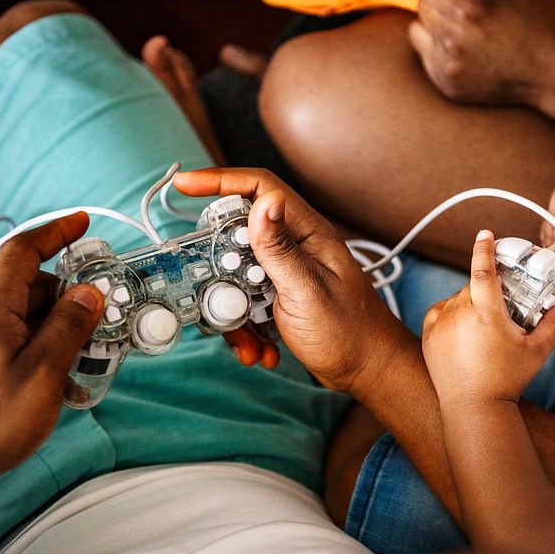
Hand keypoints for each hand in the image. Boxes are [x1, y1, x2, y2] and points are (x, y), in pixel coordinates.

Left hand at [0, 214, 104, 488]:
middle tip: (99, 332)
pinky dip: (32, 348)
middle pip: (31, 290)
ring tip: (74, 371)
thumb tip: (90, 293)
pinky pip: (4, 339)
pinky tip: (47, 381)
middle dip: (69, 304)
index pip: (24, 252)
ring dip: (53, 333)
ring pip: (20, 318)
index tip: (82, 223)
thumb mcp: (43, 374)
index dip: (55, 233)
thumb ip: (70, 327)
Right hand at [174, 168, 409, 393]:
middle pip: (237, 236)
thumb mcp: (307, 290)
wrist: (370, 373)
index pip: (261, 188)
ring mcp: (287, 272)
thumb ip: (280, 248)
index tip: (184, 185)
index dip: (220, 181)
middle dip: (220, 269)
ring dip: (233, 311)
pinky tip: (262, 349)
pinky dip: (246, 329)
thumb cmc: (351, 333)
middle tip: (218, 294)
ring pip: (237, 276)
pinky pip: (246, 303)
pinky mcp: (280, 297)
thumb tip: (263, 200)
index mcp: (307, 233)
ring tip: (249, 341)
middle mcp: (296, 246)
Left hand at [409, 0, 554, 114]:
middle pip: (422, 9)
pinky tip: (467, 50)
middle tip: (463, 3)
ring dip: (434, 26)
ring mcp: (448, 67)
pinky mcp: (448, 87)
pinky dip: (439, 50)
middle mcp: (452, 40)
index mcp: (468, 9)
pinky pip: (427, 58)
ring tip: (465, 28)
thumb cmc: (539, 22)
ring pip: (419, 33)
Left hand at [422, 230, 554, 405]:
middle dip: (486, 291)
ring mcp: (440, 325)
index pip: (483, 269)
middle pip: (472, 287)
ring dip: (468, 303)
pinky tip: (461, 326)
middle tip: (500, 309)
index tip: (485, 234)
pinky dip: (449, 314)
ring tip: (483, 327)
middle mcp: (460, 313)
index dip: (484, 248)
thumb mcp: (535, 352)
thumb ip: (552, 326)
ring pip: (455, 300)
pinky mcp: (428, 338)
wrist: (474, 409)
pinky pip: (438, 314)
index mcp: (486, 312)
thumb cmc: (506, 381)